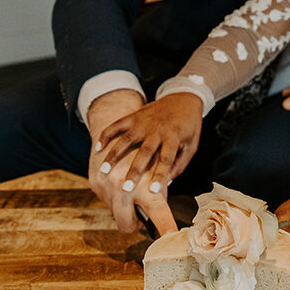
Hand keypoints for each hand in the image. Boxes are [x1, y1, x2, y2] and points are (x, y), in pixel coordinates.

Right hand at [90, 92, 202, 234]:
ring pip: (126, 139)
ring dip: (114, 155)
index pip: (166, 159)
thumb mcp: (191, 145)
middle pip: (144, 152)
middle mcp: (157, 129)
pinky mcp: (135, 116)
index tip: (153, 191)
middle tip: (125, 189)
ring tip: (103, 171)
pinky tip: (97, 147)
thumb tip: (165, 184)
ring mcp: (144, 122)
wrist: (184, 98)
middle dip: (134, 170)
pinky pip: (118, 125)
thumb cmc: (188, 126)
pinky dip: (107, 135)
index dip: (160, 175)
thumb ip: (179, 164)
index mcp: (174, 137)